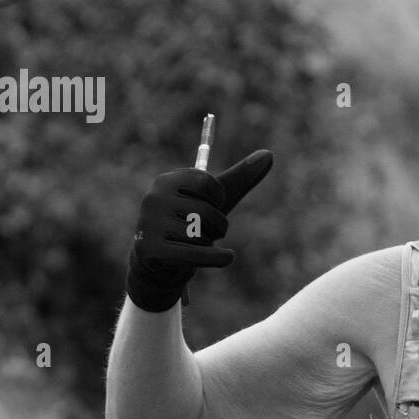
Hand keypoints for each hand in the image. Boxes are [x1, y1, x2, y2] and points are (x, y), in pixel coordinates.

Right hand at [125, 149, 273, 311]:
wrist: (162, 264)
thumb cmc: (191, 224)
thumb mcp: (215, 200)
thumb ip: (241, 177)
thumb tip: (269, 154)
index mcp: (167, 180)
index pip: (210, 184)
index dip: (219, 200)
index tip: (209, 206)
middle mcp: (153, 198)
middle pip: (206, 211)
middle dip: (216, 226)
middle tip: (204, 232)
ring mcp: (149, 223)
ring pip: (200, 235)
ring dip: (208, 243)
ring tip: (193, 245)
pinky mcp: (150, 249)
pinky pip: (195, 254)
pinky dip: (218, 258)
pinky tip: (227, 257)